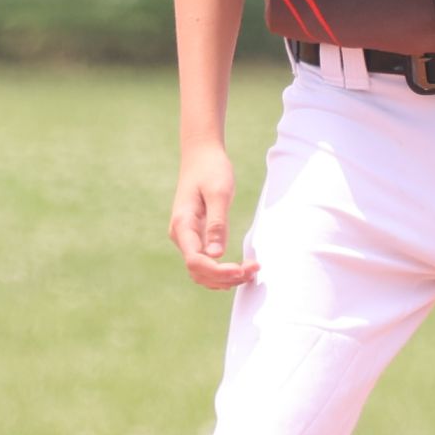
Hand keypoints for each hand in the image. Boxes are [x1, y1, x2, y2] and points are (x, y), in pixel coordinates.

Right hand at [167, 142, 256, 289]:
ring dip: (224, 278)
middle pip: (198, 271)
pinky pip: (206, 262)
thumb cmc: (211, 170)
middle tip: (253, 271)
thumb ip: (217, 224)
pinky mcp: (196, 237)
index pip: (196, 261)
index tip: (241, 269)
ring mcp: (187, 238)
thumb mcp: (219, 193)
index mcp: (182, 225)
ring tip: (251, 272)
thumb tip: (216, 255)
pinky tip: (241, 269)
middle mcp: (181, 235)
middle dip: (224, 278)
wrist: (201, 156)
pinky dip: (222, 271)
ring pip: (201, 271)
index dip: (218, 272)